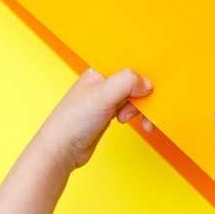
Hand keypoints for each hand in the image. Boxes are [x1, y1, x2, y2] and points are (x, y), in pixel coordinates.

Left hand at [36, 67, 153, 170]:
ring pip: (134, 97)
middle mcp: (104, 83)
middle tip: (145, 108)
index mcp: (99, 71)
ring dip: (141, 108)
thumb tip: (146, 83)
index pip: (127, 64)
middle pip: (134, 82)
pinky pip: (131, 109)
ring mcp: (107, 98)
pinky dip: (137, 115)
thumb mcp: (102, 96)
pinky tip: (133, 122)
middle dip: (143, 96)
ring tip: (133, 119)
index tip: (151, 87)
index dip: (141, 74)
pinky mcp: (110, 113)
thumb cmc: (72, 121)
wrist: (63, 149)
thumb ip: (126, 83)